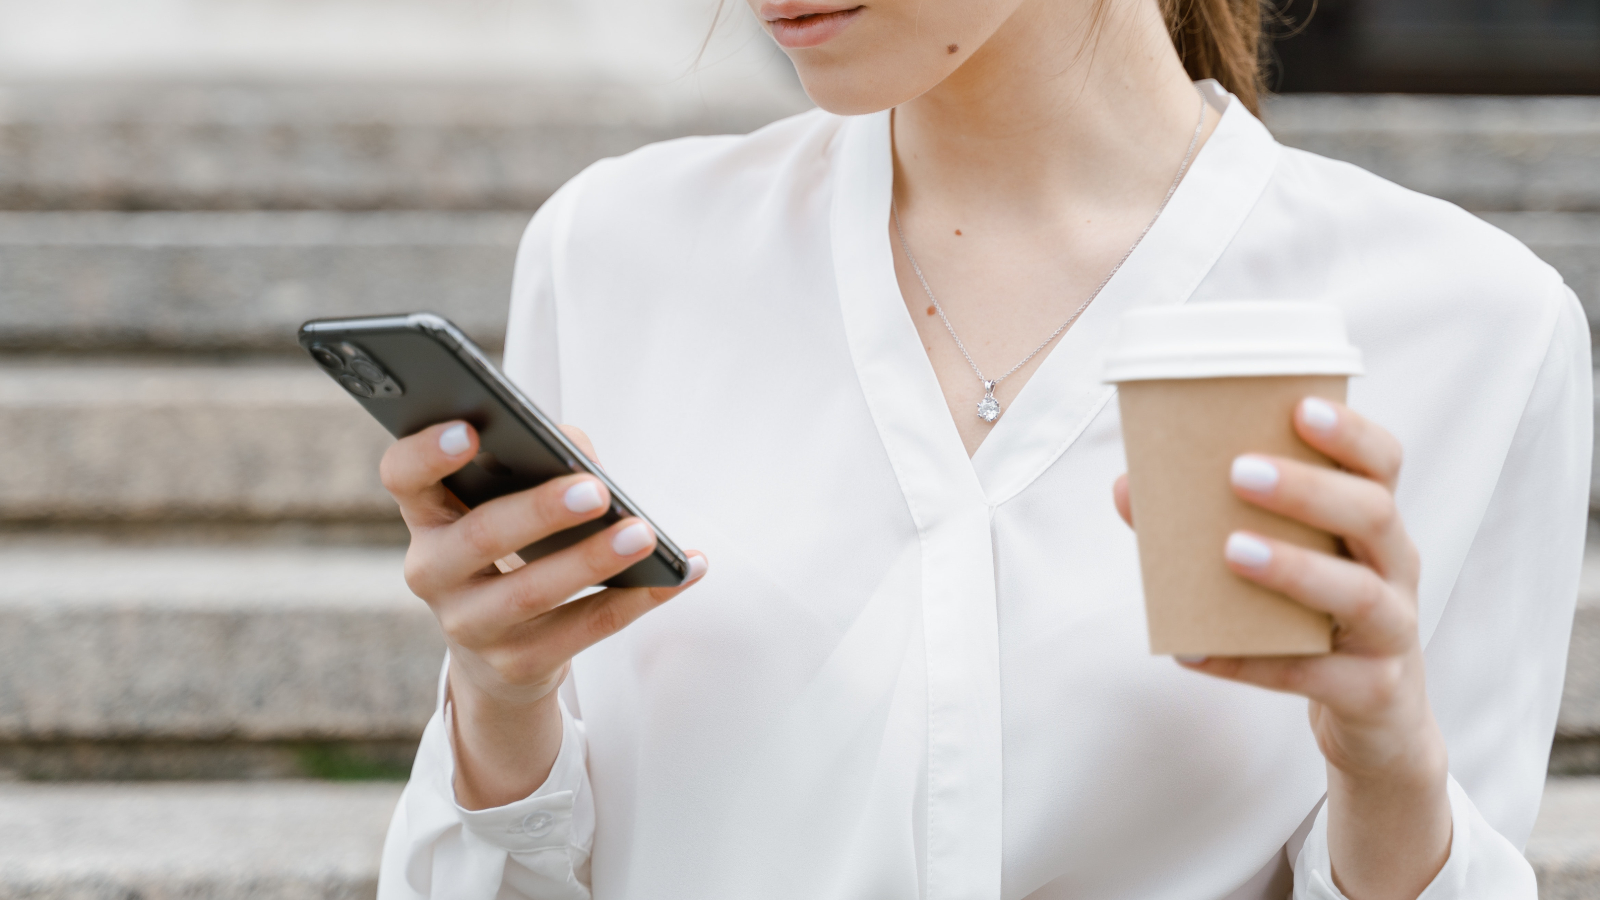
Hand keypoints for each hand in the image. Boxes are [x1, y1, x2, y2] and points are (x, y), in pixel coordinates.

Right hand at [381, 421, 705, 808]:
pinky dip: (636, 599)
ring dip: (593, 559)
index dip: (428, 452)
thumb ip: (540, 460)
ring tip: (644, 533)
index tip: (471, 428)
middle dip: (541, 511)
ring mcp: (469, 625)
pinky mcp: (516, 664)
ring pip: (531, 592)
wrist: (501, 652)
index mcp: (427, 514)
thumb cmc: (512, 549)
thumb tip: (580, 453)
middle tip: (596, 489)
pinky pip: (583, 630)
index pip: (403, 475)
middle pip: (480, 536)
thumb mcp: (508, 503)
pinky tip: (678, 574)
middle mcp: (433, 570)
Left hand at [1113, 398, 1450, 899]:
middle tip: (1240, 473)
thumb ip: (1215, 522)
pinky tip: (1194, 653)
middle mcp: (1395, 568)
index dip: (1350, 433)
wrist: (1374, 713)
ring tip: (1231, 550)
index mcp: (1374, 524)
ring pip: (1359, 593)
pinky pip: (1314, 675)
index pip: (1383, 464)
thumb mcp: (1284, 561)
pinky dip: (1249, 663)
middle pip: (1374, 514)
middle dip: (1308, 489)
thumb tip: (1127, 487)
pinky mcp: (1372, 690)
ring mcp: (1392, 631)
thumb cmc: (1315, 614)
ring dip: (1294, 567)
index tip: (1301, 407)